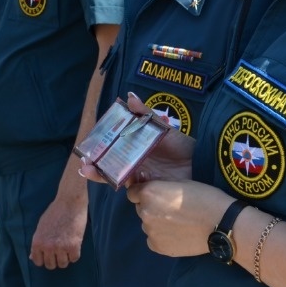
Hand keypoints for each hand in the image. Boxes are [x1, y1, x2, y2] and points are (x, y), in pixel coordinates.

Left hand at [29, 192, 85, 269]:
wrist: (70, 201)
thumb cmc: (55, 211)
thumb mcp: (41, 227)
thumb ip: (37, 243)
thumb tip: (32, 257)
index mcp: (37, 242)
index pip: (38, 262)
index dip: (44, 258)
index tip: (50, 254)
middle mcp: (47, 247)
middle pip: (50, 265)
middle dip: (55, 259)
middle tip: (60, 250)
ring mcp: (61, 247)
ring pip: (62, 264)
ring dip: (65, 258)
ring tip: (67, 248)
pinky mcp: (74, 246)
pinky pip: (74, 258)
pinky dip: (75, 254)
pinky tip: (75, 245)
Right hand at [78, 92, 195, 184]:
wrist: (201, 162)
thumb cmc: (182, 144)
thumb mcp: (163, 127)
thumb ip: (145, 114)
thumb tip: (128, 97)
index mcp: (135, 150)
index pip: (111, 150)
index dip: (98, 150)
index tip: (87, 148)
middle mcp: (134, 165)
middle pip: (109, 167)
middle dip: (95, 166)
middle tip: (84, 164)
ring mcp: (141, 178)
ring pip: (116, 178)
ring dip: (102, 175)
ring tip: (91, 171)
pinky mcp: (150, 189)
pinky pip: (135, 189)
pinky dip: (127, 184)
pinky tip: (126, 178)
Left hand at [125, 179, 233, 257]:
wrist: (220, 223)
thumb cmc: (204, 197)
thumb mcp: (180, 183)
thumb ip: (161, 187)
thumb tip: (150, 192)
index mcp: (149, 193)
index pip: (133, 192)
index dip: (144, 192)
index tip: (156, 194)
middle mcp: (144, 212)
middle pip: (141, 208)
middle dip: (151, 207)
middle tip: (171, 209)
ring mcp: (150, 232)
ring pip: (147, 224)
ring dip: (156, 222)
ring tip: (177, 223)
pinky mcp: (157, 247)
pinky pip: (153, 239)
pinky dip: (161, 237)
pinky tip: (177, 234)